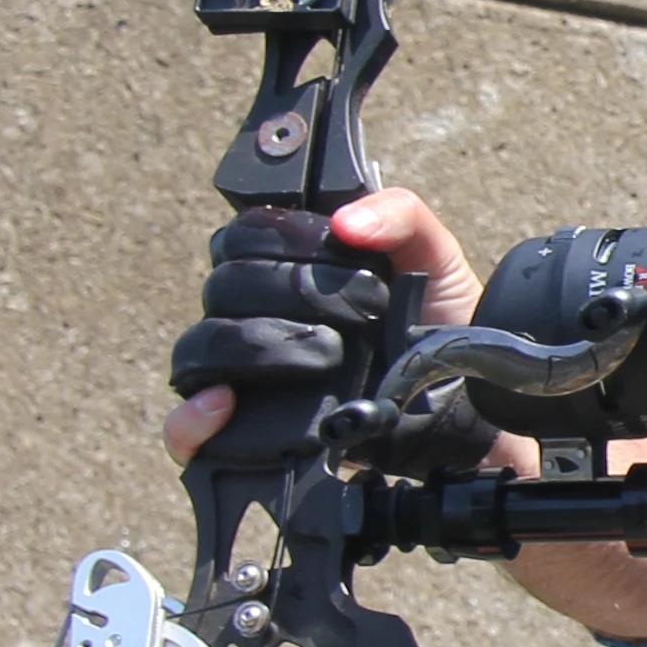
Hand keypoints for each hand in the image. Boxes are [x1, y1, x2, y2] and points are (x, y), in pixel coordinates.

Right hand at [164, 187, 487, 463]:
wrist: (464, 403)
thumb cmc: (438, 322)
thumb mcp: (432, 255)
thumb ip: (399, 215)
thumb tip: (346, 221)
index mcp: (284, 265)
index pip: (241, 238)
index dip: (285, 241)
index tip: (340, 252)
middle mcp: (254, 315)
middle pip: (222, 290)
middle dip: (286, 294)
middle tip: (356, 318)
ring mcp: (245, 375)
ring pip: (199, 350)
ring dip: (255, 348)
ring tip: (325, 359)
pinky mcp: (243, 431)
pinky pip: (182, 428)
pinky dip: (191, 418)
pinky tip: (225, 404)